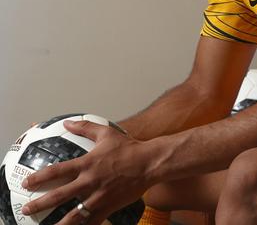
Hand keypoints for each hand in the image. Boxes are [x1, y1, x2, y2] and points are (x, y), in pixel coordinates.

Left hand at [21, 120, 150, 224]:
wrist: (150, 163)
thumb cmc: (129, 147)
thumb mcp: (107, 133)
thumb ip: (86, 127)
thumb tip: (68, 122)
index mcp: (87, 164)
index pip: (57, 171)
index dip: (39, 177)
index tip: (27, 183)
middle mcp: (90, 182)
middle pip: (59, 196)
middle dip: (40, 204)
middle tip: (27, 209)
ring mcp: (99, 196)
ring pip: (74, 214)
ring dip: (59, 223)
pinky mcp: (109, 206)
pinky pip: (93, 221)